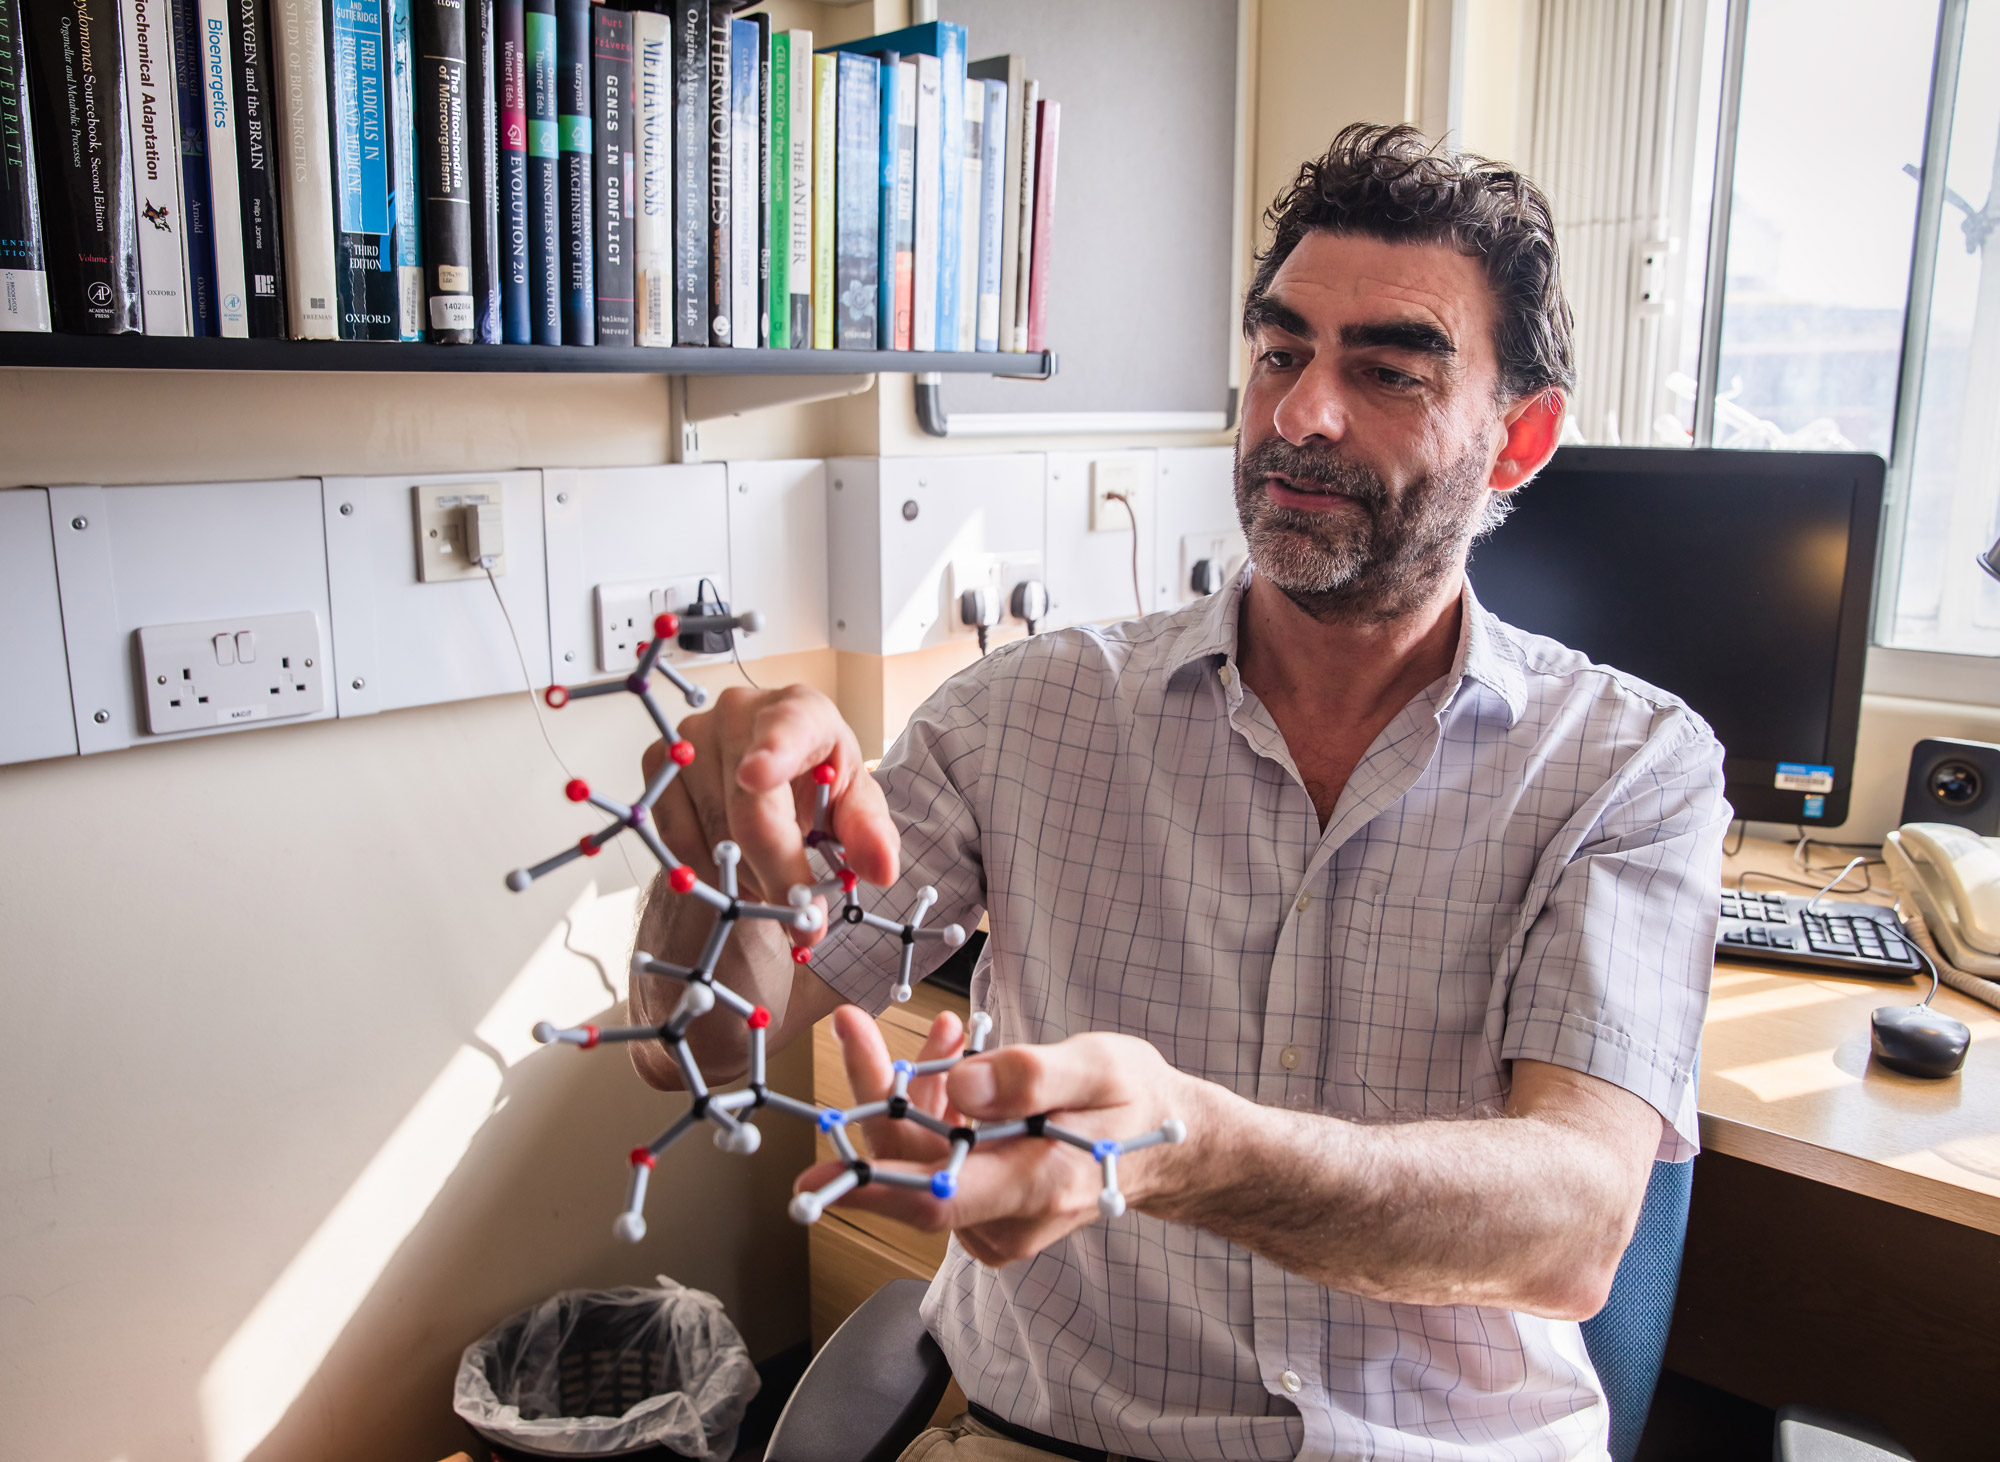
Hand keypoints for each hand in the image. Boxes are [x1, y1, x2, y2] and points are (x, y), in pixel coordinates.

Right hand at [642, 686, 897, 940]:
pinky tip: (736, 868)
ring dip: (747, 878)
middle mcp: (739, 712)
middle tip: (805, 924)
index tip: (757, 776)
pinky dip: (710, 871)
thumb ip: (869, 834)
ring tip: (773, 876)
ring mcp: (691, 736)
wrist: (772, 768)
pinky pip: (678, 840)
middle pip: (749, 810)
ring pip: (713, 834)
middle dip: (779, 875)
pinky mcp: (658, 762)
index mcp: (802, 710)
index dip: (773, 753)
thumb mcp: (856, 804)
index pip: (787, 729)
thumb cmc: (821, 781)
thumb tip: (880, 870)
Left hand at [796, 1006, 1209, 1265]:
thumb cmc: (1135, 1099)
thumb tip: (959, 1085)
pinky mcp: (987, 1212)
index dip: (869, 1190)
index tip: (813, 1175)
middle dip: (880, 1094)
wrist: (1170, 1142)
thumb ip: (1033, 1077)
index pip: (935, 1202)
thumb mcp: (1101, 1067)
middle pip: (912, 1170)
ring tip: (943, 1032)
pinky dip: (934, 1111)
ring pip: (920, 1164)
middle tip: (856, 1026)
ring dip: (914, 1093)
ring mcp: (995, 1222)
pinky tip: (956, 1066)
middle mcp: (1009, 1221)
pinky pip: (938, 1163)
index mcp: (1039, 1188)